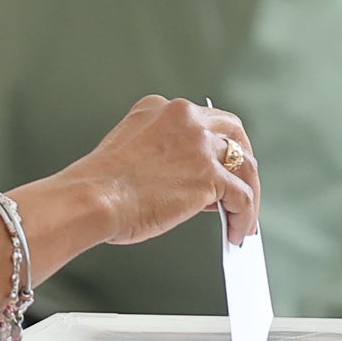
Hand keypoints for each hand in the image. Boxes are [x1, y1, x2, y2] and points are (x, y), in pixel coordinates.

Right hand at [57, 96, 261, 247]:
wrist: (91, 198)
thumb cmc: (99, 187)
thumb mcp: (130, 152)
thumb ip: (162, 157)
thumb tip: (191, 185)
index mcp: (160, 109)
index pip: (202, 122)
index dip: (213, 148)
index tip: (218, 168)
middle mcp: (184, 118)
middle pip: (234, 133)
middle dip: (242, 160)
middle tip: (244, 186)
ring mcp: (200, 145)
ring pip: (245, 165)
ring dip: (249, 193)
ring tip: (245, 219)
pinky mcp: (209, 175)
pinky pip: (242, 196)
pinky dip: (245, 216)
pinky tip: (237, 231)